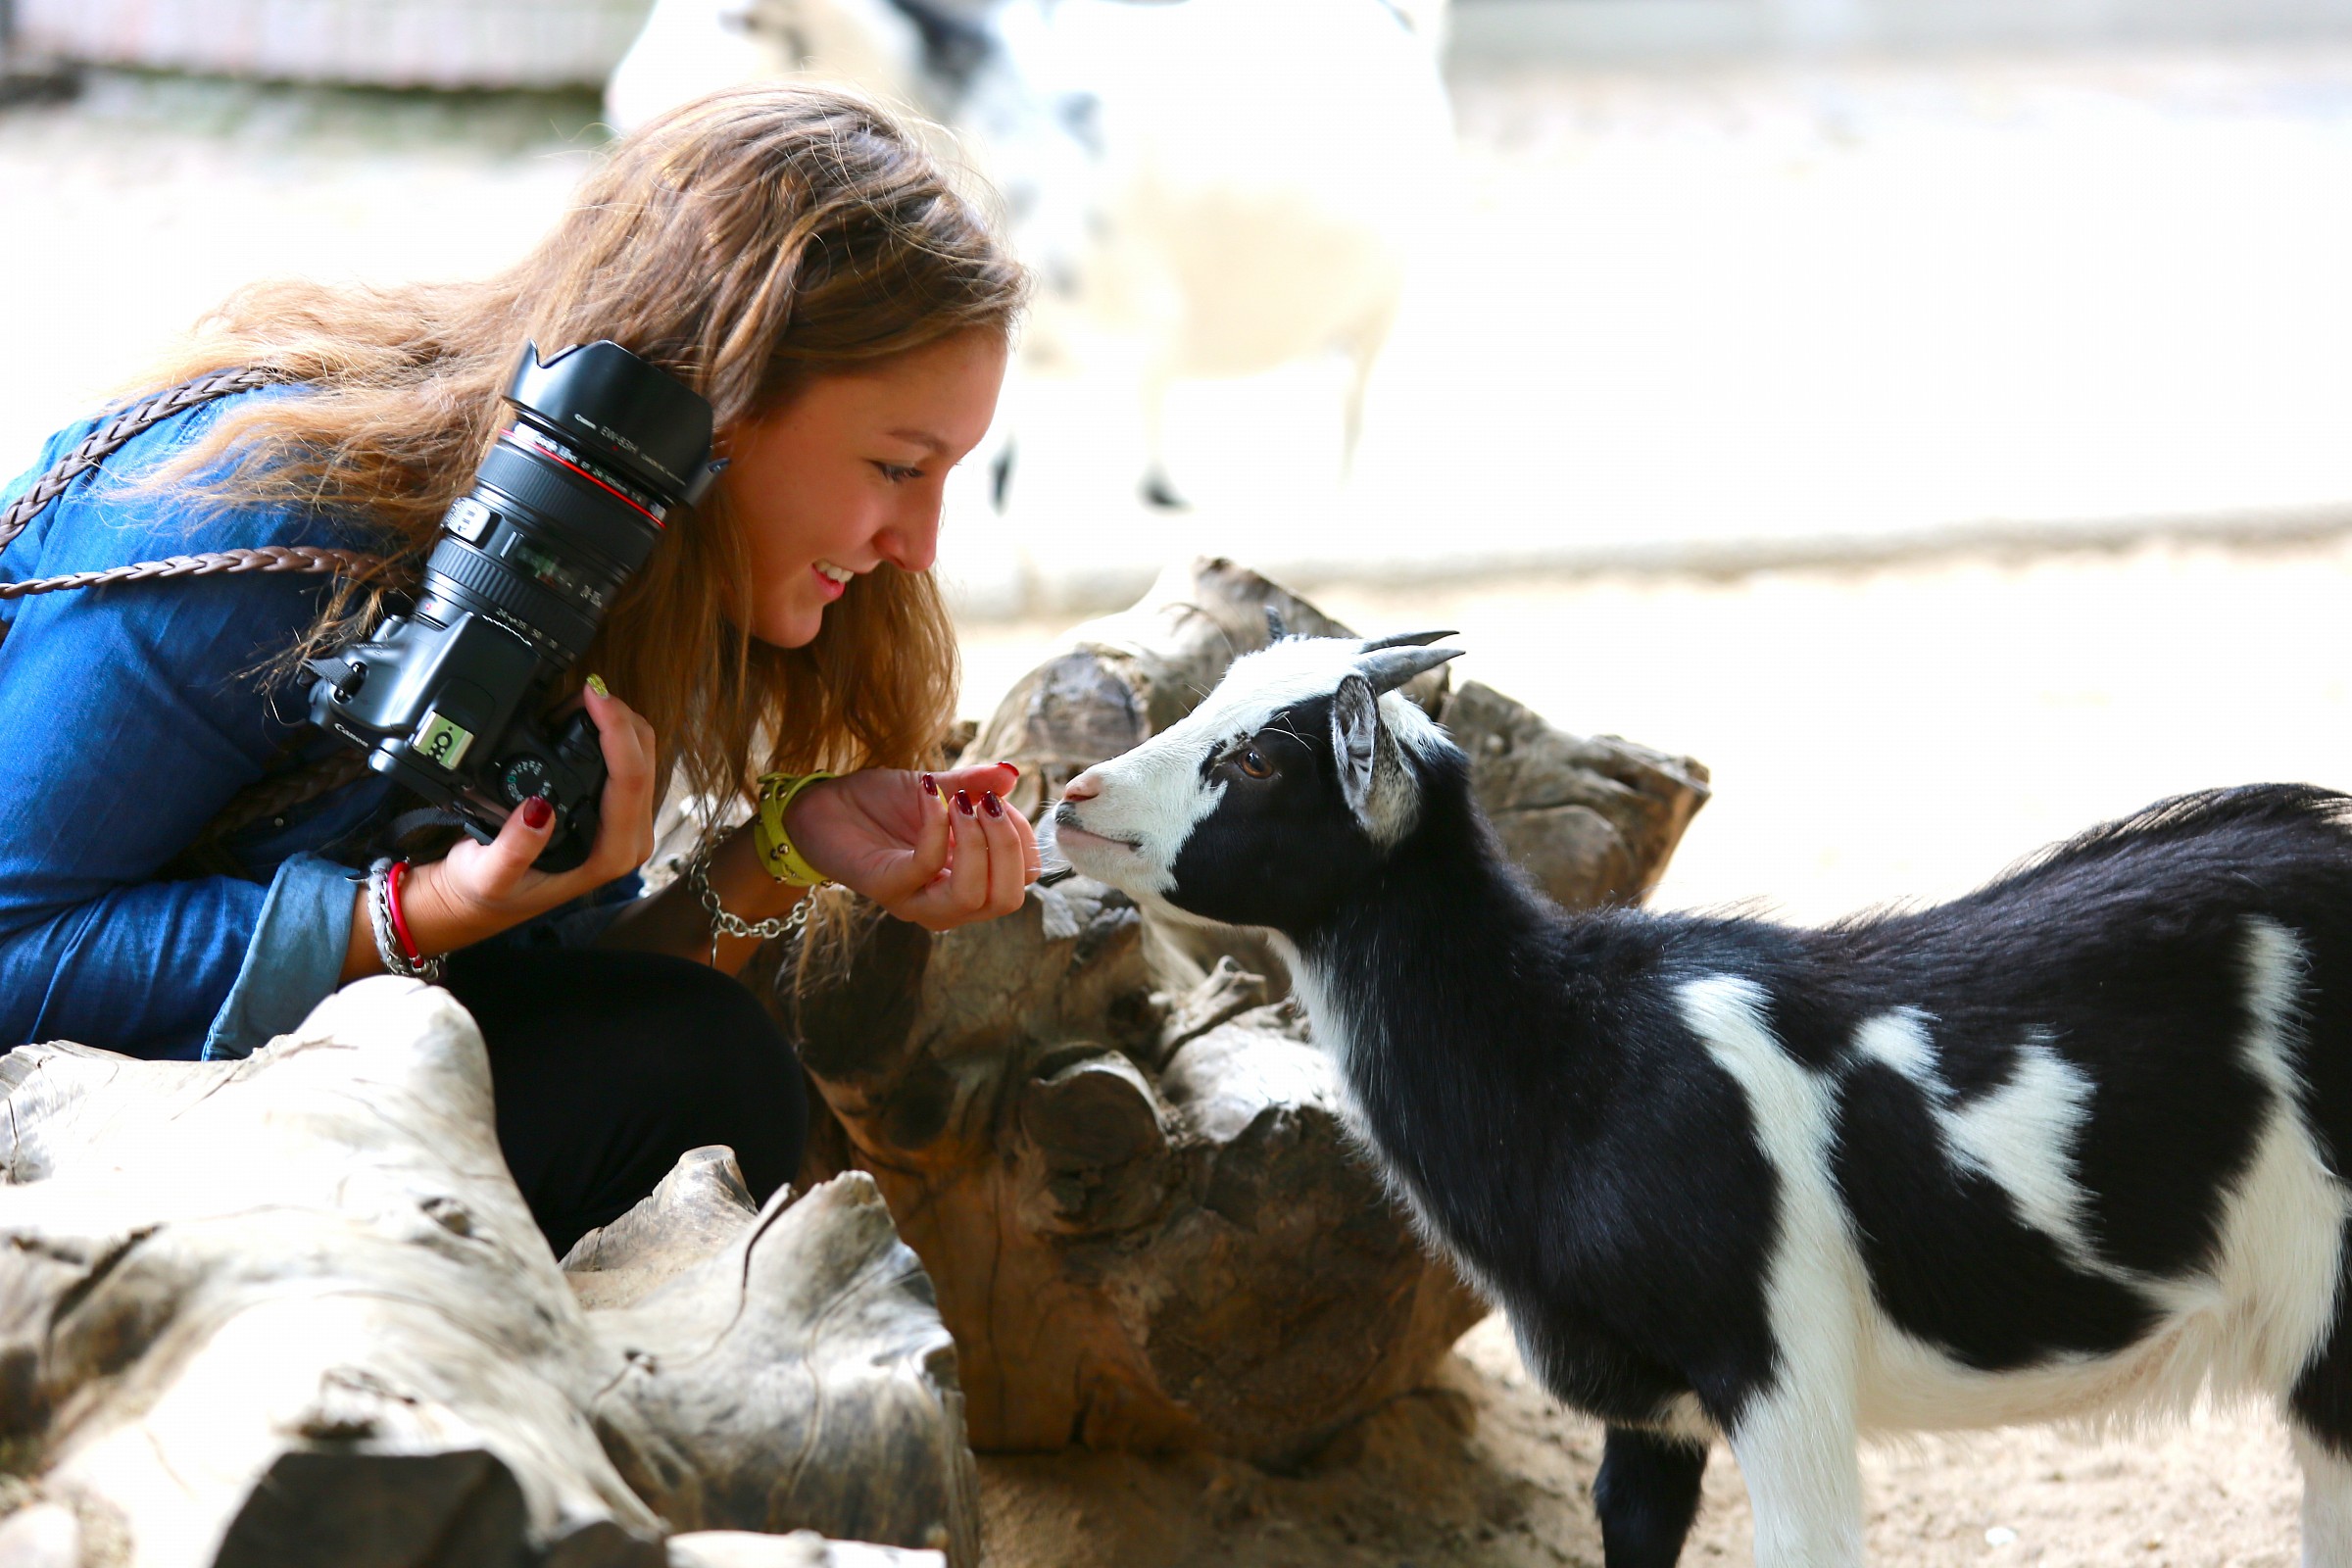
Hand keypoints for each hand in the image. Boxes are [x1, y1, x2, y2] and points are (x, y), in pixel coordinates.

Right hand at [402, 682, 659, 951]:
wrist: (484, 901)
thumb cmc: (490, 891)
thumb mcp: (490, 876)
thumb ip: (514, 849)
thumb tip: (537, 810)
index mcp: (612, 855)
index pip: (632, 782)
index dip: (616, 732)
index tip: (593, 698)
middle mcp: (630, 840)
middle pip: (646, 761)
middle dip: (619, 718)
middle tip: (583, 692)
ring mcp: (628, 824)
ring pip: (644, 756)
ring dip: (617, 722)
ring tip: (580, 702)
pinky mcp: (617, 811)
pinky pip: (629, 761)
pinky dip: (611, 733)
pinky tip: (585, 720)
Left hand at [786, 762, 1038, 931]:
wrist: (823, 805)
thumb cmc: (881, 803)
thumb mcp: (938, 787)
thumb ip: (974, 785)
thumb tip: (1011, 775)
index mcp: (969, 880)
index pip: (1021, 878)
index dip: (1023, 838)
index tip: (999, 799)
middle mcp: (947, 901)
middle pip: (1006, 899)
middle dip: (1008, 847)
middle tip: (987, 803)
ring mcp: (915, 900)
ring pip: (971, 896)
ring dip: (977, 843)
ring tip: (963, 803)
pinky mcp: (884, 887)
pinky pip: (925, 865)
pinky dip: (936, 825)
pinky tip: (928, 793)